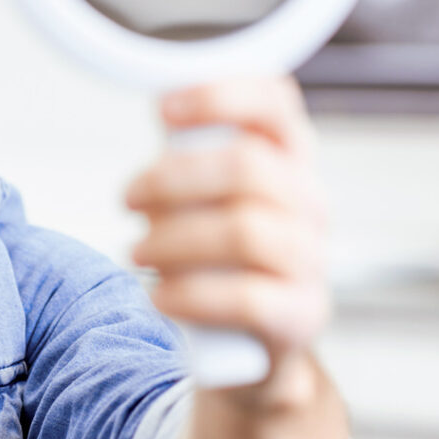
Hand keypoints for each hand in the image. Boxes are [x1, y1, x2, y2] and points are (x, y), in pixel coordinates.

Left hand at [124, 77, 330, 367]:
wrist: (250, 343)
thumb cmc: (217, 252)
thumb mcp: (205, 194)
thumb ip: (189, 151)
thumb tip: (160, 105)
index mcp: (288, 159)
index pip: (276, 103)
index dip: (220, 95)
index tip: (163, 108)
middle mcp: (309, 202)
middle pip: (248, 167)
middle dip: (172, 179)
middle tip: (128, 198)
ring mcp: (311, 259)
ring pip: (245, 231)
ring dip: (173, 240)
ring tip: (137, 252)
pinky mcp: (301, 314)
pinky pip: (248, 299)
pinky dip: (191, 295)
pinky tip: (160, 297)